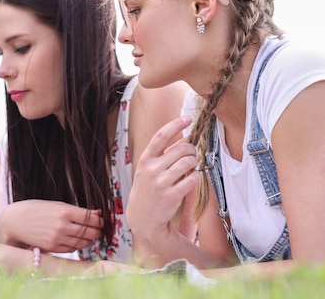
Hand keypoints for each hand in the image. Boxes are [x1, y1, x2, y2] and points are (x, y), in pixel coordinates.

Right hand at [0, 199, 102, 252]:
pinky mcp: (52, 248)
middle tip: (98, 229)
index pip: (91, 219)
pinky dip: (77, 245)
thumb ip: (76, 210)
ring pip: (83, 242)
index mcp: (64, 211)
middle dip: (97, 231)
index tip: (101, 220)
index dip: (99, 221)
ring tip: (89, 235)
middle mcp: (62, 225)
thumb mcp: (56, 205)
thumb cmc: (36, 209)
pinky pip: (72, 249)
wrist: (15, 221)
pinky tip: (76, 240)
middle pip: (90, 232)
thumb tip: (98, 213)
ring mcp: (57, 238)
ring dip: (89, 240)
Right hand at [126, 116, 198, 239]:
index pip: (161, 136)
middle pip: (182, 148)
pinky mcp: (172, 195)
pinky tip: (190, 180)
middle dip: (191, 150)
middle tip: (192, 156)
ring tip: (191, 168)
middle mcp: (152, 169)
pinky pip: (192, 179)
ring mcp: (161, 182)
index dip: (176, 124)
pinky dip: (195, 177)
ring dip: (194, 164)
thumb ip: (161, 156)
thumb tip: (182, 139)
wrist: (143, 220)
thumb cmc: (148, 191)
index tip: (188, 118)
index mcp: (145, 160)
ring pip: (189, 162)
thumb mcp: (146, 171)